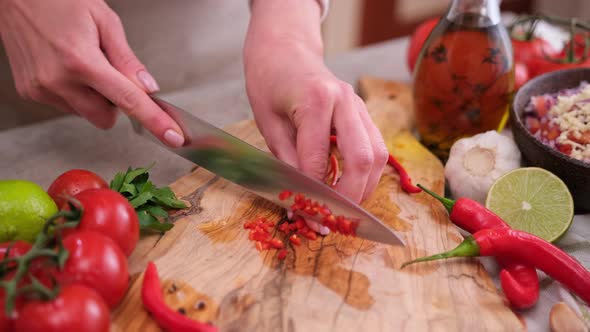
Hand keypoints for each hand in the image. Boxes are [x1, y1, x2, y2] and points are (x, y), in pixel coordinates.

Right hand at [0, 0, 183, 146]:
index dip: (154, 121)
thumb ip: (128, 60)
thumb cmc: (58, 0)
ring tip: (82, 62)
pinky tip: (66, 67)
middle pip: (106, 119)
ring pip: (86, 113)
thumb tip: (148, 88)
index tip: (172, 137)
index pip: (128, 101)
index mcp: (82, 61)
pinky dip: (75, 93)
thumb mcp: (104, 21)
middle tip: (109, 73)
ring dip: (94, 97)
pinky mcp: (31, 92)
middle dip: (115, 104)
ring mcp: (42, 89)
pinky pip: (67, 106)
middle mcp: (59, 80)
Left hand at [245, 1, 388, 202]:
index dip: (315, 194)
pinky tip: (350, 187)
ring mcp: (360, 106)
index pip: (319, 160)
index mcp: (316, 100)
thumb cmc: (270, 83)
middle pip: (363, 159)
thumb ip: (287, 163)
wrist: (285, 51)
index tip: (310, 218)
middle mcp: (346, 102)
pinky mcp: (364, 114)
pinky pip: (376, 149)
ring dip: (364, 187)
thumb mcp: (267, 124)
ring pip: (378, 156)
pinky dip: (366, 173)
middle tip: (336, 221)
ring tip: (345, 208)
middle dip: (351, 196)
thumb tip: (300, 203)